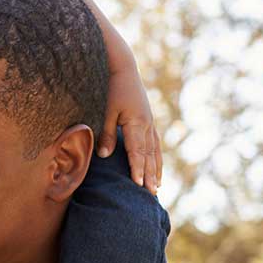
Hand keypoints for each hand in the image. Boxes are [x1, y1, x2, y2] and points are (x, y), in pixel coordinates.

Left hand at [100, 62, 161, 194]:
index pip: (137, 151)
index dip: (138, 169)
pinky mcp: (148, 120)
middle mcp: (147, 125)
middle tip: (152, 193)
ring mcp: (150, 122)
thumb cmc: (111, 89)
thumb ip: (106, 133)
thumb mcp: (106, 110)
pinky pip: (154, 143)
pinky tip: (155, 165)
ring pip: (154, 150)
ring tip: (157, 186)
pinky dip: (155, 157)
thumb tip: (104, 155)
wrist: (123, 69)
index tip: (138, 185)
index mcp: (137, 123)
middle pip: (149, 155)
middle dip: (150, 175)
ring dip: (156, 169)